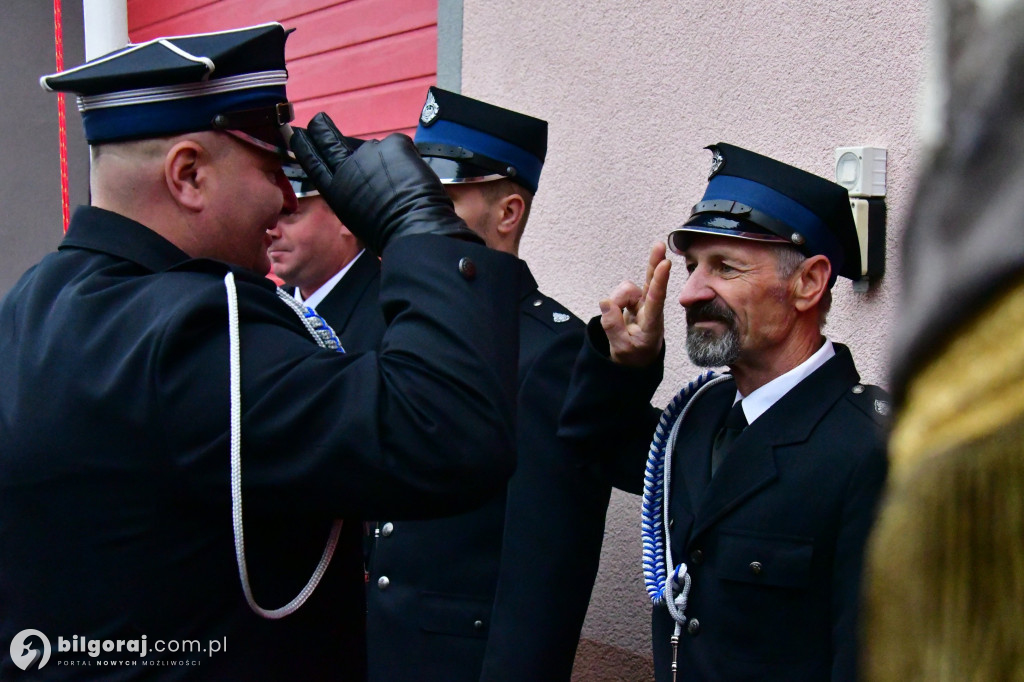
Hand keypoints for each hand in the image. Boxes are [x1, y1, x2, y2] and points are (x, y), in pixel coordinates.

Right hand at [289, 113, 479, 253]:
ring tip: (400, 183)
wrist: (412, 229)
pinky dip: (408, 159)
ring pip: (375, 150)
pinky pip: (400, 146)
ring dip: (386, 161)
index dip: (305, 147)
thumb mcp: (358, 217)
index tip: (297, 134)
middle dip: (322, 129)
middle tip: (319, 120)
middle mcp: (347, 168)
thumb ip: (355, 195)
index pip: (313, 163)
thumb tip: (365, 186)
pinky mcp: (393, 144)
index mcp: (335, 191)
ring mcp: (369, 153)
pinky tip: (413, 178)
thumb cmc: (388, 234)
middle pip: (328, 141)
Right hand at [598, 242, 670, 366]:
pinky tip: (619, 311)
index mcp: (652, 324)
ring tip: (617, 320)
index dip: (659, 281)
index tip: (665, 265)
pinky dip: (616, 300)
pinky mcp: (635, 301)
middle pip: (651, 282)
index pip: (656, 300)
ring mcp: (643, 303)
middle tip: (660, 244)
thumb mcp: (620, 349)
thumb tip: (606, 301)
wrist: (637, 362)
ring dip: (617, 301)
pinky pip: (621, 291)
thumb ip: (613, 326)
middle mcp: (650, 310)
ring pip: (625, 289)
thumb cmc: (632, 357)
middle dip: (654, 263)